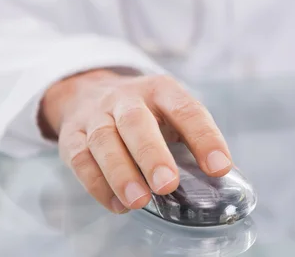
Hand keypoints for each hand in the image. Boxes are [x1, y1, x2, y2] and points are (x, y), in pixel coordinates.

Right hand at [40, 70, 231, 213]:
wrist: (89, 90)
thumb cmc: (144, 110)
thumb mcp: (170, 110)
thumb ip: (192, 137)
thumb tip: (223, 172)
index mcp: (161, 89)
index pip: (186, 110)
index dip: (204, 138)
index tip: (219, 168)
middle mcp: (126, 98)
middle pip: (136, 122)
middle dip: (152, 155)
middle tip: (167, 185)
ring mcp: (96, 115)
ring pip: (104, 141)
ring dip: (121, 174)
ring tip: (139, 201)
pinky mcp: (72, 136)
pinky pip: (81, 159)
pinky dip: (98, 185)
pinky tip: (118, 204)